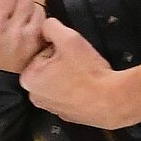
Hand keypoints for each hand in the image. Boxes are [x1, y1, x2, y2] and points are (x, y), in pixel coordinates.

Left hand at [19, 18, 140, 128]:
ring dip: (69, 75)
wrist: (112, 101)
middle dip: (62, 62)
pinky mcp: (66, 115)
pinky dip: (77, 89)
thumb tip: (46, 25)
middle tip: (79, 63)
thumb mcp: (69, 39)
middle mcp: (35, 97)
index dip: (58, 48)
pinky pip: (68, 95)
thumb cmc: (88, 72)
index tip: (70, 53)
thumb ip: (52, 27)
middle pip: (47, 68)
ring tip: (85, 74)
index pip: (41, 52)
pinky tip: (88, 86)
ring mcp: (51, 108)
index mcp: (28, 79)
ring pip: (58, 81)